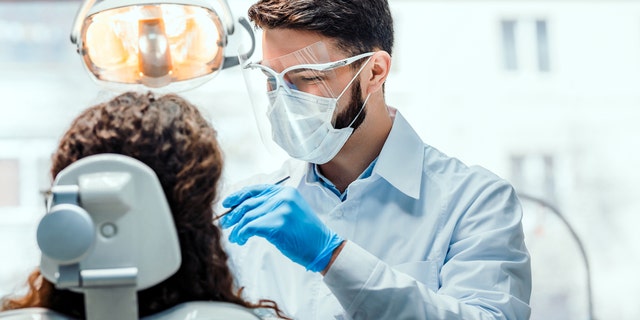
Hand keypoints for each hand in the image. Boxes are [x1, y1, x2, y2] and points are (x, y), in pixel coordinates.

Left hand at [220, 184, 342, 271]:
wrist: (322, 246)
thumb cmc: (305, 234)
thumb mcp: (291, 211)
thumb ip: (273, 206)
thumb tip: (245, 210)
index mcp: (286, 192)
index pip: (256, 190)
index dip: (238, 196)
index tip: (226, 203)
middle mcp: (283, 197)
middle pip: (248, 203)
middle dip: (233, 214)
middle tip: (225, 224)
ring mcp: (281, 209)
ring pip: (247, 216)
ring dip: (237, 228)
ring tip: (235, 237)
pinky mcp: (277, 224)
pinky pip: (250, 227)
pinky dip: (242, 234)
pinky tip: (241, 240)